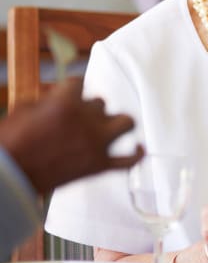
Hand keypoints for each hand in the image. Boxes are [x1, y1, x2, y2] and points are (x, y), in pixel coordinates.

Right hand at [0, 77, 141, 193]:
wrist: (9, 179)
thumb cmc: (9, 144)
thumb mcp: (22, 111)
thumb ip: (47, 100)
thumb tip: (58, 97)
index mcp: (66, 101)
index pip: (79, 83)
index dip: (70, 92)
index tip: (64, 98)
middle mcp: (87, 119)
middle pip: (100, 103)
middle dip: (87, 110)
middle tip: (72, 123)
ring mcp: (96, 143)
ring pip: (126, 122)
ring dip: (117, 123)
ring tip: (108, 127)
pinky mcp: (99, 166)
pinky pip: (128, 161)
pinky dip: (136, 155)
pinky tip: (139, 148)